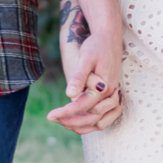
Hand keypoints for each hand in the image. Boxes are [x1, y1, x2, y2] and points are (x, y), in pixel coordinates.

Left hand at [47, 21, 123, 135]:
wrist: (109, 36)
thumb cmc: (96, 46)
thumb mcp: (86, 58)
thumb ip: (79, 77)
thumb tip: (69, 95)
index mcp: (104, 87)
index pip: (82, 106)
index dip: (65, 113)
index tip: (49, 116)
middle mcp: (111, 94)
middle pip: (91, 117)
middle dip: (70, 121)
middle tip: (51, 118)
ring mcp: (113, 96)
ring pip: (99, 122)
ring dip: (80, 125)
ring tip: (61, 122)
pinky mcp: (112, 96)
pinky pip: (103, 118)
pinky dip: (90, 123)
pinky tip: (75, 121)